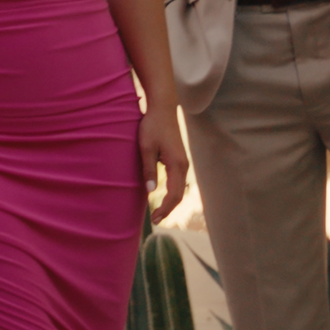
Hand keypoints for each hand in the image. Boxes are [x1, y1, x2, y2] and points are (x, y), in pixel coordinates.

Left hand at [140, 104, 189, 225]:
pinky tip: (161, 195)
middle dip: (168, 208)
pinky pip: (177, 180)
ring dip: (170, 201)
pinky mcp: (179, 159)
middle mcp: (183, 165)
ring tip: (158, 211)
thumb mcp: (146, 148)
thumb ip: (148, 169)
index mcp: (176, 164)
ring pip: (179, 188)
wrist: (162, 109)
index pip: (174, 194)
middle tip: (156, 219)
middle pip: (179, 194)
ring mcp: (182, 162)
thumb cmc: (152, 126)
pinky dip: (171, 191)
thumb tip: (150, 191)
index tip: (155, 218)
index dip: (165, 208)